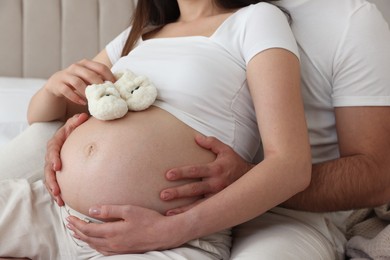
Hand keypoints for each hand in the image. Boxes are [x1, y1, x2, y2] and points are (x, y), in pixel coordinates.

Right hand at [44, 59, 115, 104]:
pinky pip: (66, 90)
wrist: (54, 88)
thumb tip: (118, 89)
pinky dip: (75, 97)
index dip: (110, 77)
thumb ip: (99, 81)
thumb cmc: (76, 85)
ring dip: (87, 92)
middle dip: (99, 85)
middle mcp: (75, 67)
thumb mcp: (88, 80)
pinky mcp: (56, 85)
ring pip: (77, 82)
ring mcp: (64, 75)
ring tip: (93, 100)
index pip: (101, 67)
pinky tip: (82, 103)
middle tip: (106, 95)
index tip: (116, 88)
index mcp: (85, 64)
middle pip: (90, 74)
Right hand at [44, 113, 88, 204]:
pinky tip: (62, 202)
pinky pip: (54, 183)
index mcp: (54, 143)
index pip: (52, 151)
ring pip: (49, 179)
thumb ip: (77, 121)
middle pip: (48, 169)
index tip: (57, 167)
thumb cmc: (72, 130)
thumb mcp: (73, 124)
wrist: (70, 135)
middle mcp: (51, 156)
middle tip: (57, 190)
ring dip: (53, 190)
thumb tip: (84, 116)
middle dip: (52, 181)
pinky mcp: (56, 172)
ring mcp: (52, 165)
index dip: (53, 159)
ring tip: (59, 200)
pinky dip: (56, 193)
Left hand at [66, 204, 184, 254]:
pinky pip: (103, 251)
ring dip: (84, 239)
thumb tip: (91, 210)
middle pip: (89, 238)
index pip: (88, 229)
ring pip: (95, 246)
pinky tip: (94, 243)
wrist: (164, 234)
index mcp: (112, 232)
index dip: (77, 223)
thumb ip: (109, 210)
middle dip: (76, 231)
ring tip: (77, 233)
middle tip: (68, 224)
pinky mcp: (124, 252)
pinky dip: (94, 246)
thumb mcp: (129, 210)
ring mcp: (118, 249)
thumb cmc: (149, 220)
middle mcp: (112, 243)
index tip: (69, 217)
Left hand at [160, 135, 253, 214]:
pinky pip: (204, 212)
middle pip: (194, 189)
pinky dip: (192, 216)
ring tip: (168, 212)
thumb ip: (211, 143)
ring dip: (183, 209)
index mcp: (216, 169)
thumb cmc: (235, 163)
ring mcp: (217, 196)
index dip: (182, 173)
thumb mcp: (225, 150)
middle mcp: (216, 184)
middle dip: (178, 192)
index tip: (168, 175)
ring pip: (198, 204)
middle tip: (163, 195)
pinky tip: (181, 219)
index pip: (195, 170)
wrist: (252, 180)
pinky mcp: (219, 205)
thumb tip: (196, 137)